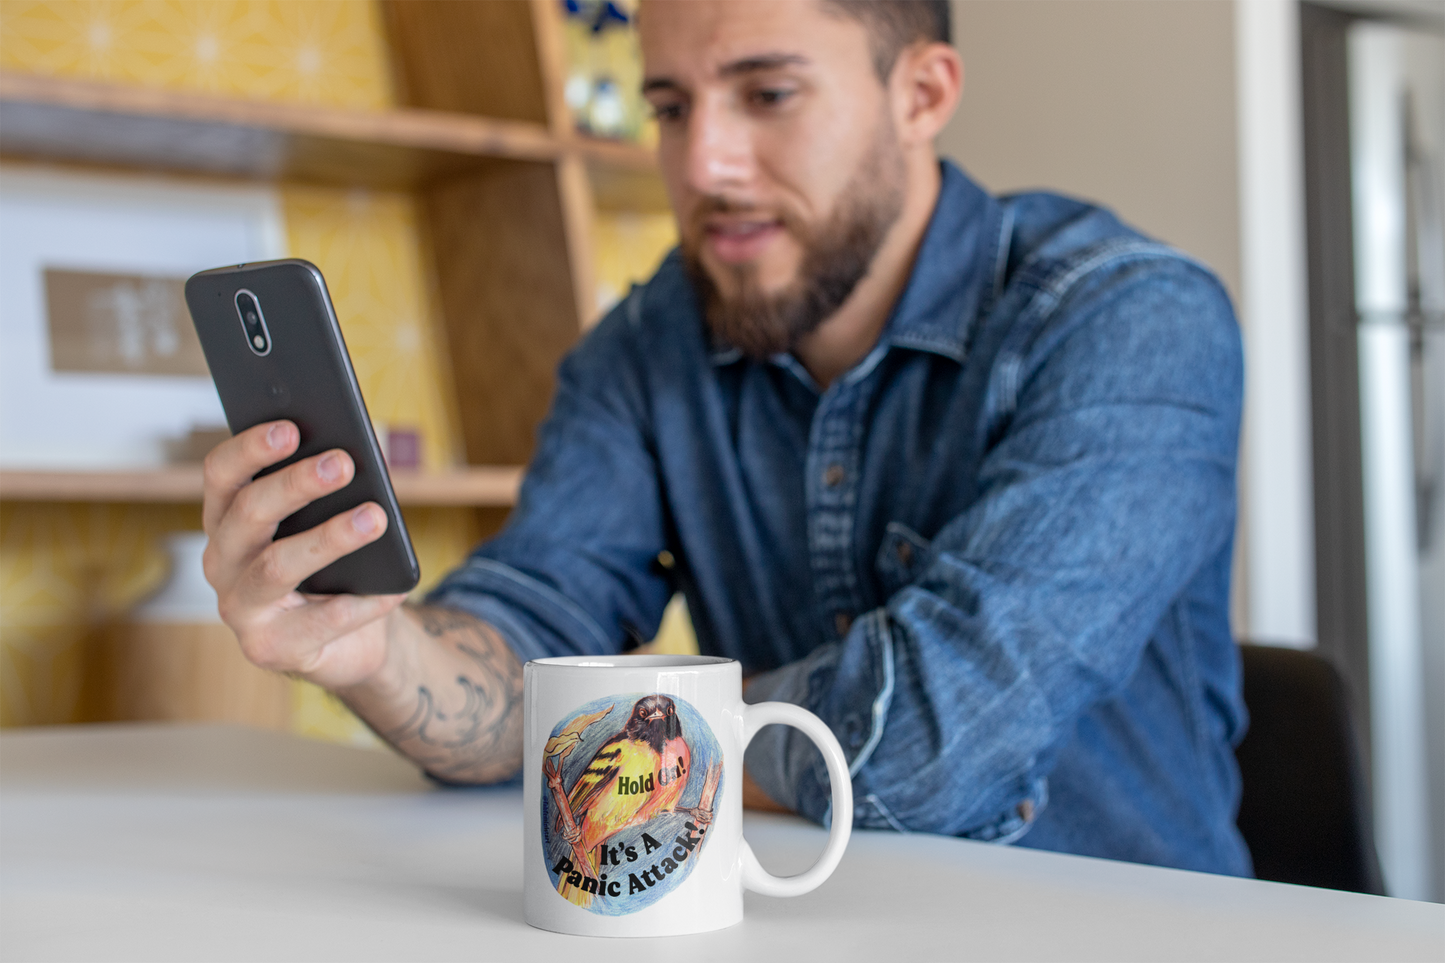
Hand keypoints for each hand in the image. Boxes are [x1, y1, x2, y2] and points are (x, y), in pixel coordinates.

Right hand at [201, 420, 407, 689]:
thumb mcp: (329, 521)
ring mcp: (240, 609)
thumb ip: (328, 490)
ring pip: (277, 566)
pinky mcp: (268, 649)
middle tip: (343, 463)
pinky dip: (363, 602)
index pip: (221, 475)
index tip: (291, 427)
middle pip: (248, 514)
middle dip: (296, 485)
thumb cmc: (336, 566)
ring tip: (376, 518)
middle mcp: (222, 562)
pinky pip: (321, 622)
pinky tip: (394, 588)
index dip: (250, 449)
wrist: (351, 640)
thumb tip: (348, 456)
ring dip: (331, 538)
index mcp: (227, 520)